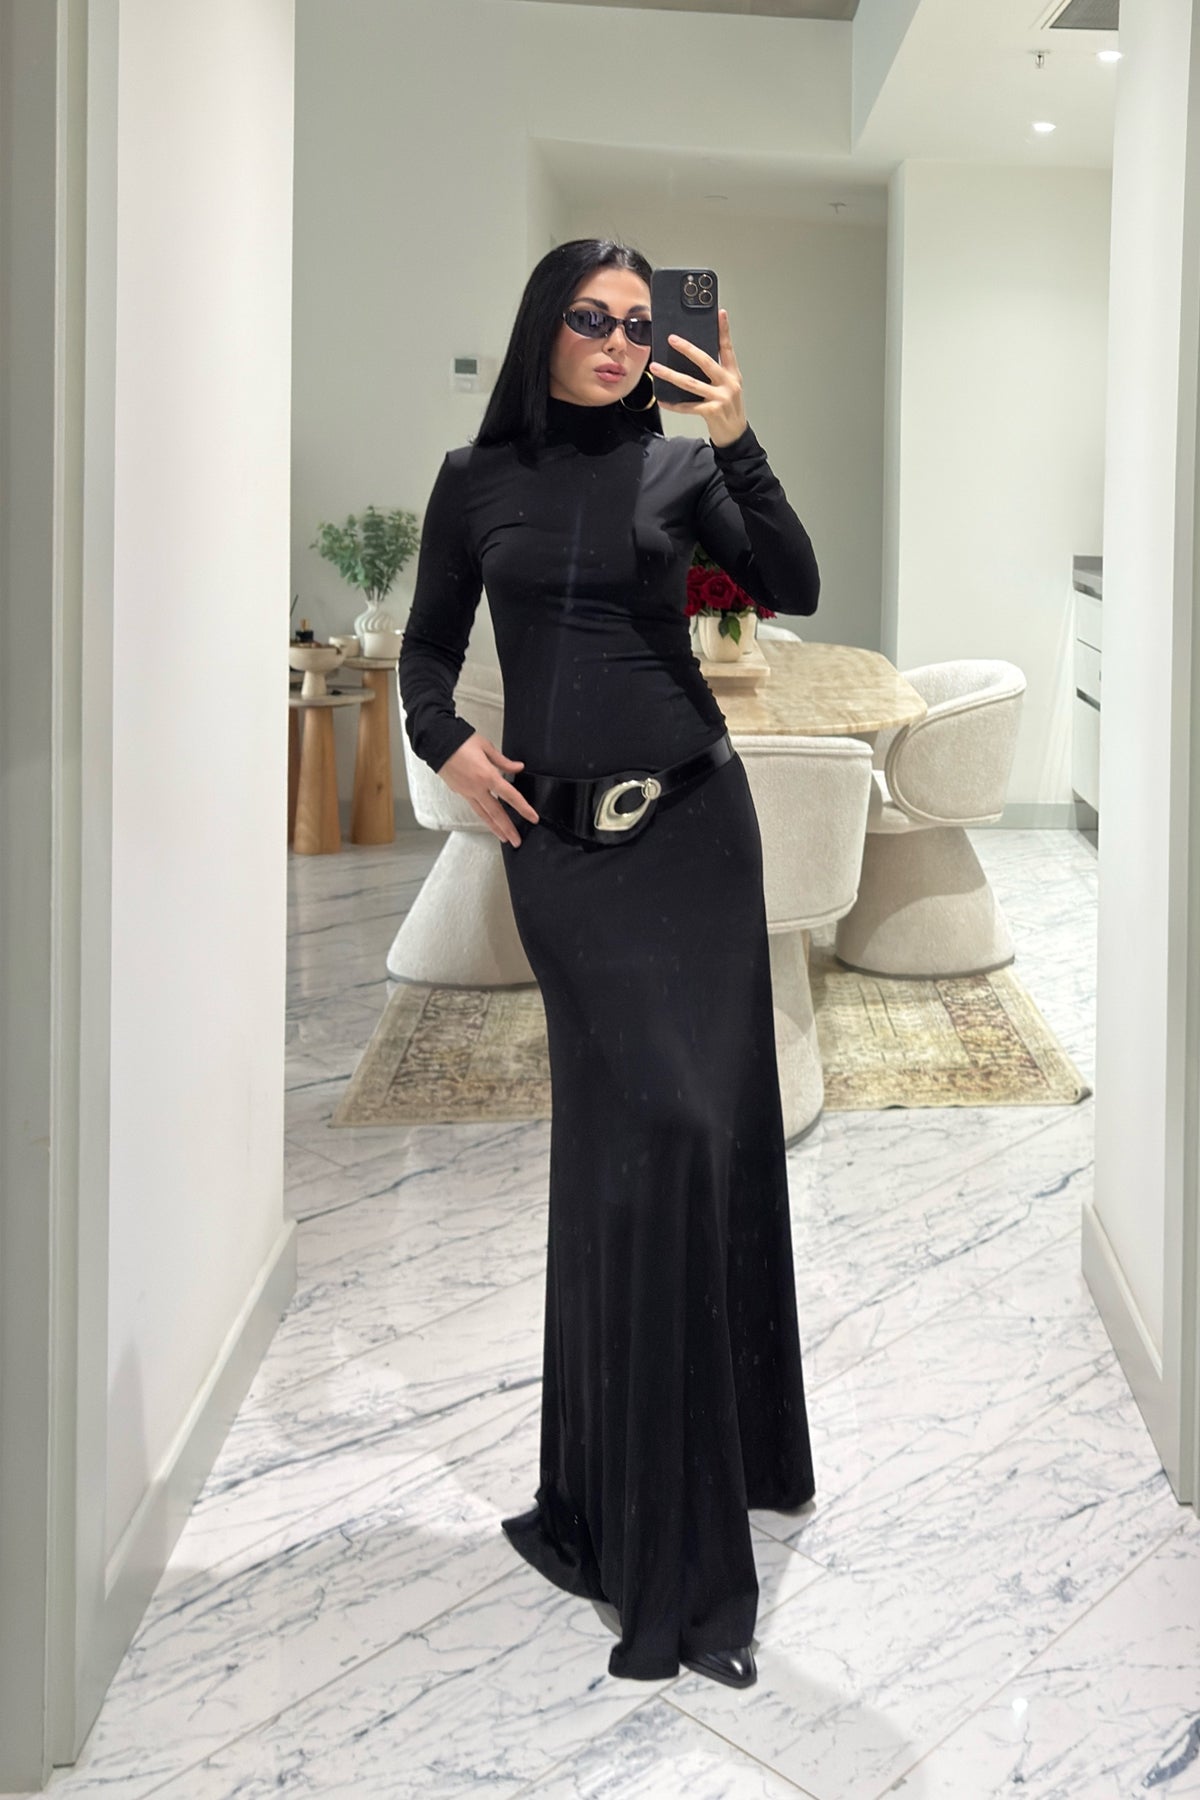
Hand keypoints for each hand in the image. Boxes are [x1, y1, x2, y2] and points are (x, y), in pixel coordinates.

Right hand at [438, 733, 538, 846]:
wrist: (436, 742)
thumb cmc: (459, 741)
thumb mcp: (486, 747)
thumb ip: (504, 761)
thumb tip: (518, 767)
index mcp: (487, 776)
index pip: (510, 796)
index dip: (523, 808)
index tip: (532, 817)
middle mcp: (477, 788)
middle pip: (496, 813)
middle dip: (508, 828)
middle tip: (517, 840)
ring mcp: (467, 792)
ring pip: (483, 814)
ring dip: (495, 828)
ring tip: (503, 838)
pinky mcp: (459, 792)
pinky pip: (474, 807)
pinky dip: (483, 817)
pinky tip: (488, 820)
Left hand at [648, 308, 747, 448]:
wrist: (735, 435)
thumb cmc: (729, 409)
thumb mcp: (729, 387)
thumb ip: (717, 373)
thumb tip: (694, 359)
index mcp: (732, 374)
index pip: (727, 348)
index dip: (724, 330)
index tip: (720, 314)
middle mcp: (728, 383)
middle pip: (705, 361)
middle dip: (687, 349)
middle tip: (672, 339)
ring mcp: (720, 397)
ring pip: (691, 383)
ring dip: (670, 375)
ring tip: (656, 368)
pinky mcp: (711, 412)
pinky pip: (688, 406)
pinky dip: (674, 404)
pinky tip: (662, 400)